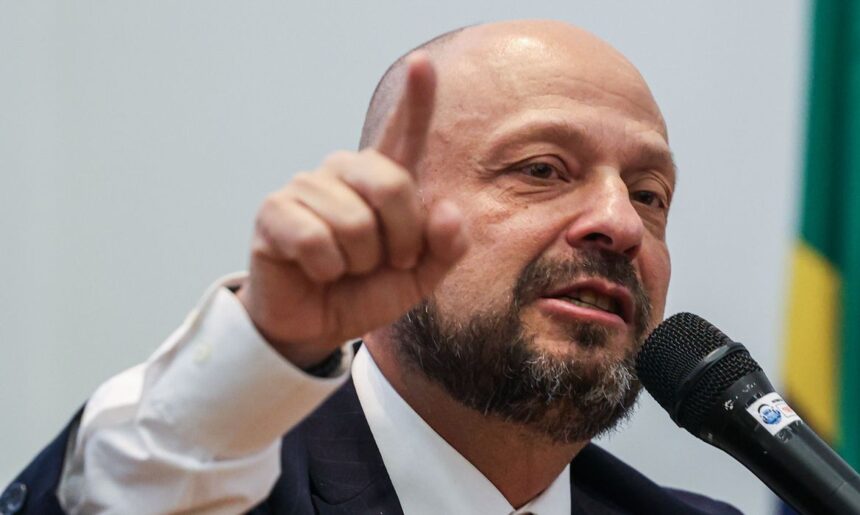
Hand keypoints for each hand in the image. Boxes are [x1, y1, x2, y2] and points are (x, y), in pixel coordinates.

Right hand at [236, 52, 468, 367]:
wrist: (318, 326)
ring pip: (354, 222)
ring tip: (345, 268)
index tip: (423, 64)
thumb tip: (446, 210)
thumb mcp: (420, 277)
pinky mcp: (275, 210)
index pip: (404, 134)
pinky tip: (317, 271)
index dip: (416, 101)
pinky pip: (316, 240)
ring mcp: (308, 186)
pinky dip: (326, 269)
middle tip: (386, 262)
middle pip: (393, 185)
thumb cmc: (366, 291)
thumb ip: (446, 246)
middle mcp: (346, 172)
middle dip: (400, 240)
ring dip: (358, 263)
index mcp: (385, 181)